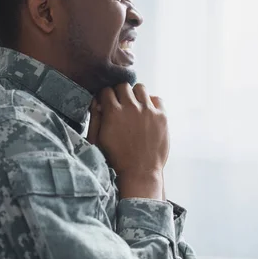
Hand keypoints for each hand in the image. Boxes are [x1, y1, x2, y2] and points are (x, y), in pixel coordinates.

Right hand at [89, 83, 168, 199]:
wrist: (139, 172)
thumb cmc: (116, 159)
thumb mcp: (98, 140)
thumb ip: (95, 118)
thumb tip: (96, 102)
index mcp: (113, 112)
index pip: (106, 90)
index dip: (105, 96)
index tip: (107, 103)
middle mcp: (131, 107)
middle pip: (123, 85)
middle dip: (119, 93)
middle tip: (120, 104)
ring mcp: (148, 111)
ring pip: (140, 88)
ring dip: (135, 95)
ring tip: (135, 106)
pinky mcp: (162, 116)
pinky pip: (157, 99)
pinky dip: (151, 102)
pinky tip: (147, 112)